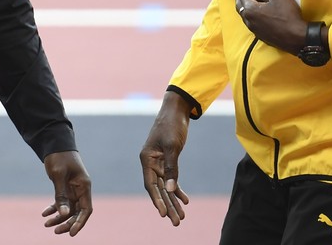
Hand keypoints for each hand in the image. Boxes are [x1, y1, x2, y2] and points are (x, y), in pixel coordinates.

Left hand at [41, 150, 92, 235]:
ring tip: (46, 224)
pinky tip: (44, 214)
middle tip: (55, 231)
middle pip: (77, 212)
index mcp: (84, 185)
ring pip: (68, 209)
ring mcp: (73, 188)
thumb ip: (61, 195)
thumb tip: (63, 214)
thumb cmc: (58, 156)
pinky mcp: (65, 187)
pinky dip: (54, 208)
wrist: (54, 142)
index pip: (86, 209)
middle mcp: (80, 189)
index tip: (71, 233)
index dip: (80, 222)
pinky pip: (61, 202)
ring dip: (59, 217)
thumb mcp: (58, 175)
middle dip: (67, 223)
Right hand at [139, 92, 190, 225]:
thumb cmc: (172, 125)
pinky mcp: (167, 160)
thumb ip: (171, 168)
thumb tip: (171, 190)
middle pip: (158, 189)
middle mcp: (150, 163)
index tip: (163, 214)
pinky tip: (185, 200)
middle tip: (176, 222)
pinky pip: (171, 179)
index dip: (157, 200)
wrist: (177, 110)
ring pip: (166, 187)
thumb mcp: (173, 147)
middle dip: (168, 206)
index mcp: (146, 159)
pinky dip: (178, 189)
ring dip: (173, 201)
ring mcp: (158, 162)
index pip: (150, 185)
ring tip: (182, 216)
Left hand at [233, 0, 307, 54]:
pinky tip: (252, 9)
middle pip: (239, 3)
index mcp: (250, 9)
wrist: (296, 38)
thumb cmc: (288, 15)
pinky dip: (248, 11)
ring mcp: (253, 28)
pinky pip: (249, 19)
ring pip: (243, 12)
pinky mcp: (259, 34)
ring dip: (242, 2)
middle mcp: (248, 20)